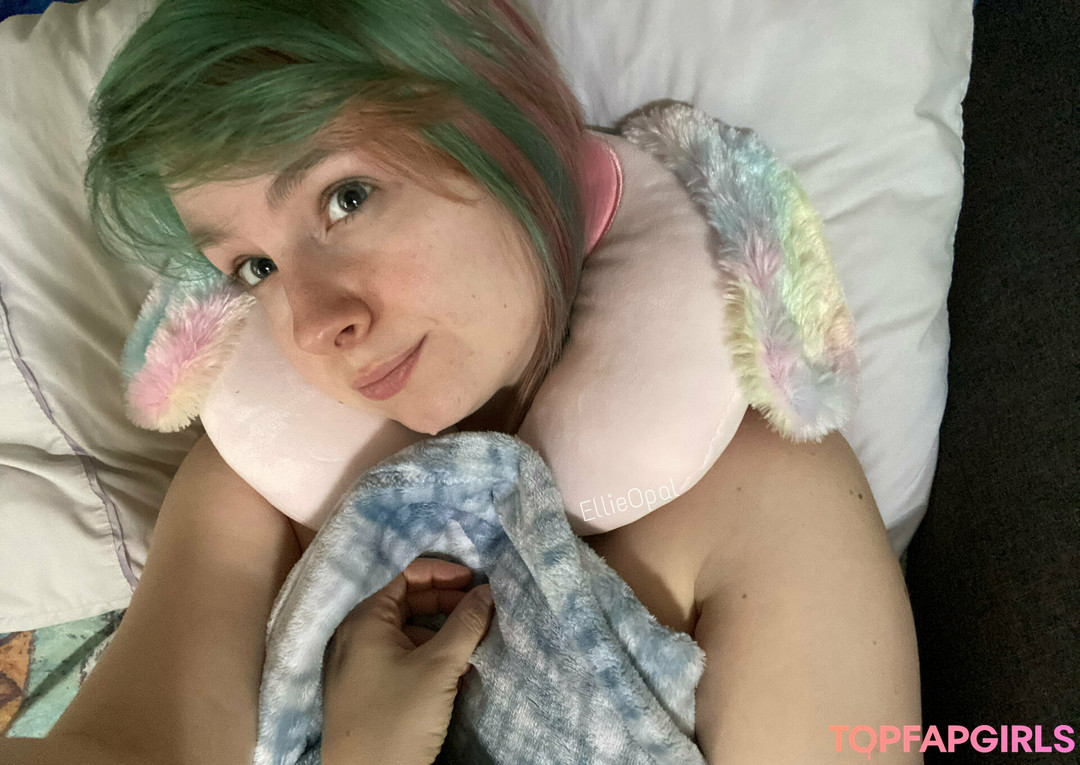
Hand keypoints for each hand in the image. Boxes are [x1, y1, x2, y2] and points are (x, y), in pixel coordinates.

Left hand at [320, 557, 495, 764]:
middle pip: (407, 602)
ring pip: (406, 632)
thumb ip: (465, 624)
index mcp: (366, 619)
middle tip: (480, 614)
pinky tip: (452, 673)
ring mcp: (357, 664)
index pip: (407, 576)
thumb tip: (488, 591)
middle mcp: (356, 634)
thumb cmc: (397, 718)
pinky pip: (399, 657)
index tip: (477, 583)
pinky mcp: (364, 690)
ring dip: (440, 633)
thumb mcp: (439, 667)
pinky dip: (426, 656)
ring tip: (471, 647)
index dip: (444, 574)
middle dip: (447, 604)